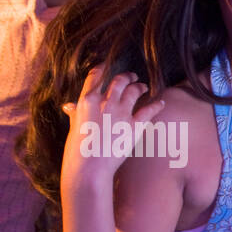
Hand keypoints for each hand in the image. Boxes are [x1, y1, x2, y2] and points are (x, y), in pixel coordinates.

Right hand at [60, 66, 165, 190]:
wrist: (89, 167)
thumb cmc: (77, 149)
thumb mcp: (73, 126)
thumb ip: (75, 113)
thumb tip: (69, 106)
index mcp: (87, 100)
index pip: (96, 75)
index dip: (104, 67)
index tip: (108, 64)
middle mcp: (105, 103)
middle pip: (119, 80)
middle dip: (127, 76)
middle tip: (132, 76)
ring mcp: (120, 113)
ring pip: (134, 91)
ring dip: (140, 87)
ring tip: (144, 87)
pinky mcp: (134, 126)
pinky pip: (149, 111)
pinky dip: (156, 105)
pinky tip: (161, 103)